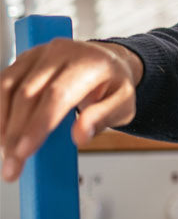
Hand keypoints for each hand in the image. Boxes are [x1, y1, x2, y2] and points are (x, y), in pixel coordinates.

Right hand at [0, 40, 141, 180]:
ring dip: (2, 124)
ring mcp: (39, 53)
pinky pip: (3, 84)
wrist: (107, 62)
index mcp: (90, 63)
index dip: (38, 124)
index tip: (24, 152)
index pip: (58, 95)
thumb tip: (80, 135)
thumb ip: (103, 118)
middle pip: (28, 94)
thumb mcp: (123, 104)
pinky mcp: (23, 59)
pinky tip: (2, 134)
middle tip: (12, 166)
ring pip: (8, 88)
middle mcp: (61, 52)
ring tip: (6, 153)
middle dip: (16, 134)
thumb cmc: (113, 85)